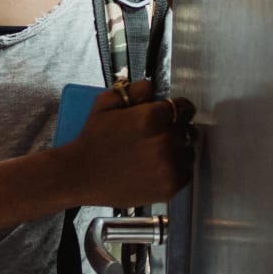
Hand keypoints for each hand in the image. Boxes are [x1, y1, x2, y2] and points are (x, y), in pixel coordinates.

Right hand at [63, 78, 195, 207]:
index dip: (179, 110)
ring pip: (189, 152)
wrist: (82, 175)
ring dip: (179, 151)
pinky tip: (158, 167)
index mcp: (150, 117)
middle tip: (160, 136)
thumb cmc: (93, 140)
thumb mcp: (104, 104)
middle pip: (189, 130)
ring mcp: (169, 166)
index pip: (184, 107)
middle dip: (177, 130)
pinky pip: (186, 173)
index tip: (173, 115)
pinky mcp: (170, 186)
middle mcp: (164, 141)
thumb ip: (132, 90)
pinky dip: (177, 169)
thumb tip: (152, 87)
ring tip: (157, 153)